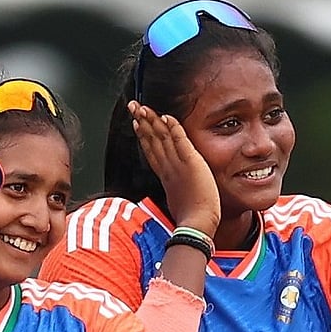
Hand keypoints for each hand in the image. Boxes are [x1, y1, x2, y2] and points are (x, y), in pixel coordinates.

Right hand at [130, 101, 219, 234]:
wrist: (197, 224)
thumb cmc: (192, 218)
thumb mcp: (179, 201)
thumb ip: (176, 190)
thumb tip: (176, 191)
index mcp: (166, 176)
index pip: (152, 151)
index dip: (143, 136)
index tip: (137, 124)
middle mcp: (168, 167)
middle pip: (151, 140)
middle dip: (142, 122)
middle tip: (133, 107)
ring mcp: (178, 164)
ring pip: (162, 137)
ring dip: (152, 120)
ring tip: (144, 107)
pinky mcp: (191, 162)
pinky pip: (180, 140)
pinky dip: (173, 127)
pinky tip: (166, 116)